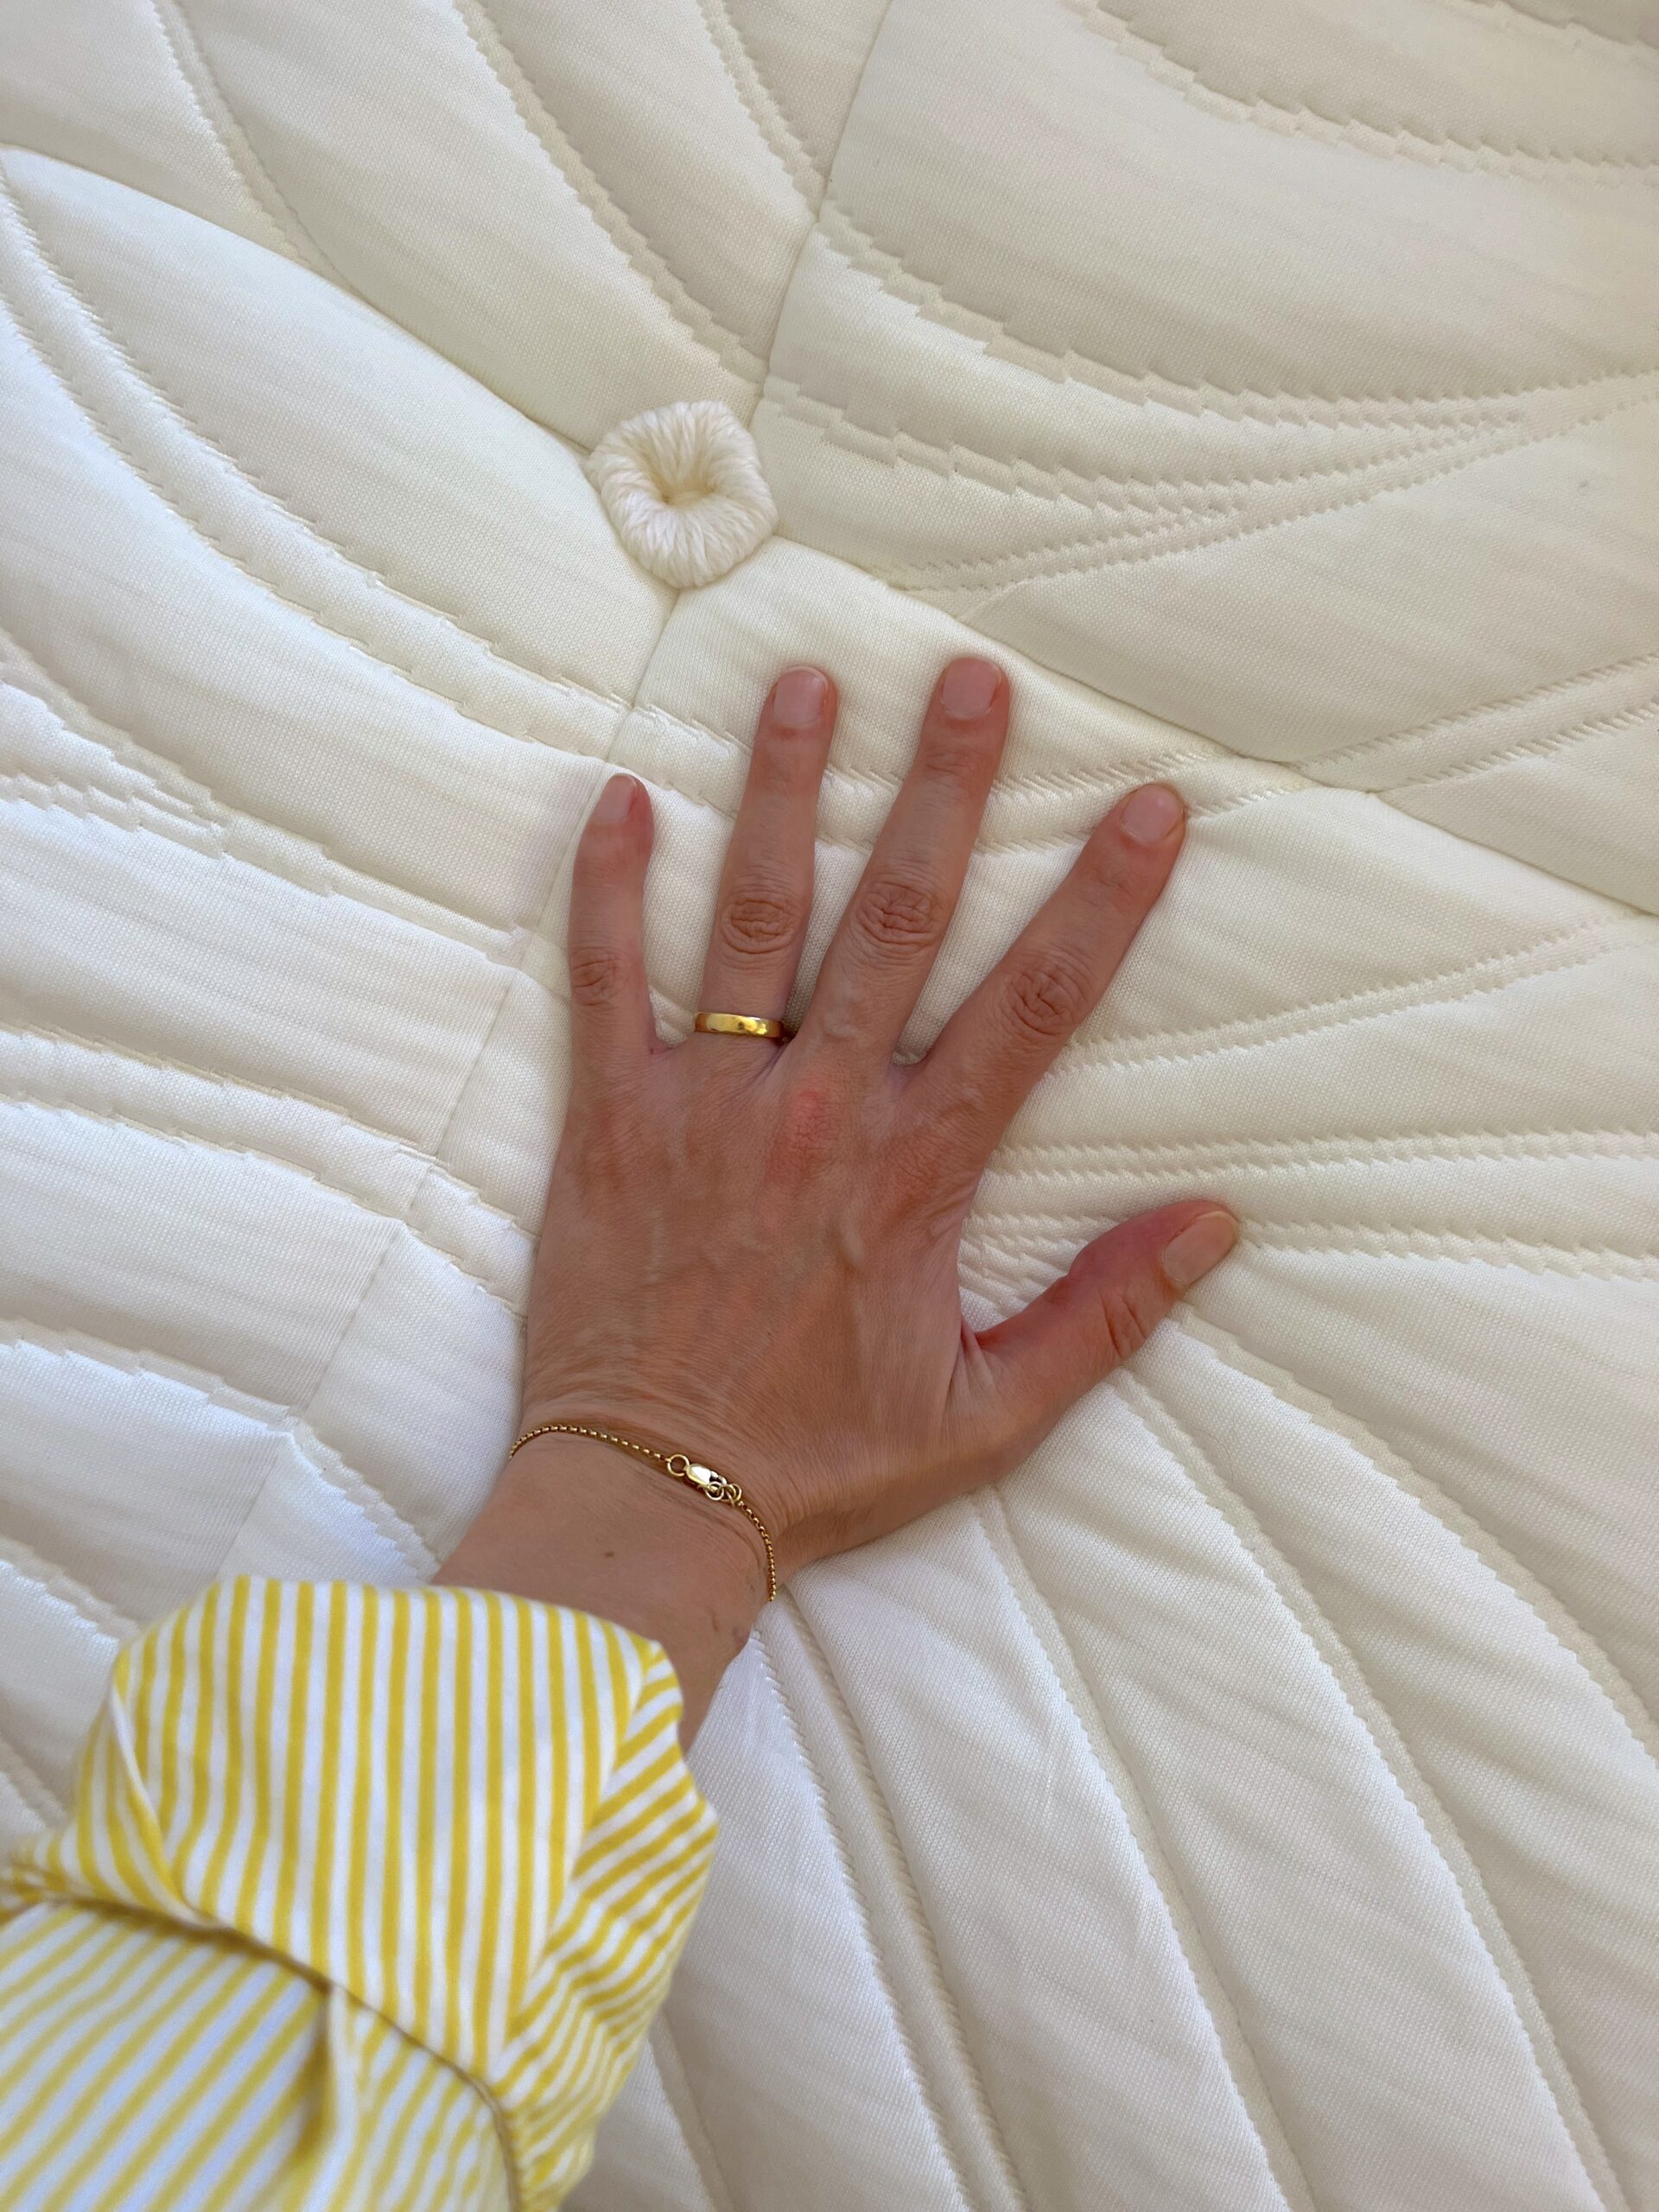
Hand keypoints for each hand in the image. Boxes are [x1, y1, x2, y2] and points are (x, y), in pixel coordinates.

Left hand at [439, 659, 1235, 1728]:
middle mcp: (819, 1114)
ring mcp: (704, 1107)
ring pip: (752, 918)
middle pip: (897, 918)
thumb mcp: (993, 1412)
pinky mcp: (607, 1121)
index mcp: (920, 1173)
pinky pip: (602, 980)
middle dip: (946, 790)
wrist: (652, 1503)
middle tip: (973, 680)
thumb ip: (1106, 1314)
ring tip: (808, 685)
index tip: (1149, 805)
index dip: (1101, 900)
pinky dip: (608, 887)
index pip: (1034, 1007)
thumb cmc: (822, 1463)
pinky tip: (622, 794)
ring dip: (785, 793)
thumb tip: (1218, 1223)